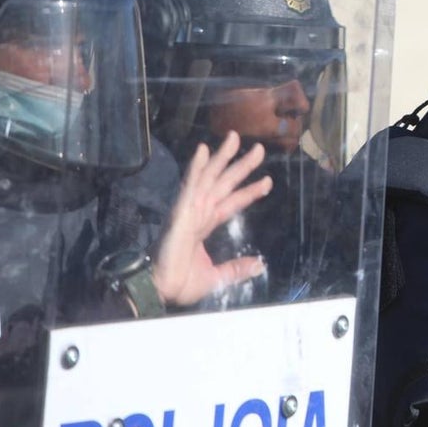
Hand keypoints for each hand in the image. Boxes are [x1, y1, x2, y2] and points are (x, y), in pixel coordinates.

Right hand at [151, 131, 272, 305]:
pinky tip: (204, 150)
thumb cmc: (181, 283)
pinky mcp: (181, 212)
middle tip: (259, 148)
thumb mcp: (218, 278)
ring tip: (234, 137)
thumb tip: (260, 265)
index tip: (267, 181)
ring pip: (209, 178)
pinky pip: (190, 185)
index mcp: (206, 225)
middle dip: (241, 166)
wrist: (160, 289)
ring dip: (222, 157)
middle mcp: (199, 213)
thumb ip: (237, 269)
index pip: (232, 203)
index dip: (249, 191)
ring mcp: (189, 210)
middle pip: (224, 184)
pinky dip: (197, 168)